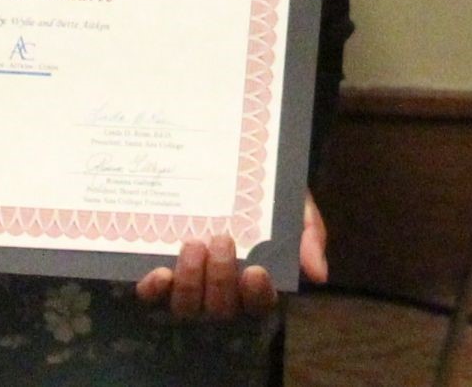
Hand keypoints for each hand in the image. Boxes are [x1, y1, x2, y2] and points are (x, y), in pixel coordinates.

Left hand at [134, 194, 324, 319]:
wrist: (231, 163)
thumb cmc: (267, 195)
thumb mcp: (294, 206)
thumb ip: (308, 235)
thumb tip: (317, 274)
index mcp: (258, 281)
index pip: (260, 304)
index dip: (257, 295)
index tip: (256, 270)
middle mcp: (222, 291)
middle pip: (221, 308)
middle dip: (220, 278)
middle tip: (222, 240)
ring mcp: (189, 285)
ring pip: (187, 306)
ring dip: (190, 281)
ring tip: (193, 244)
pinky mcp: (160, 275)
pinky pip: (154, 296)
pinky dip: (154, 289)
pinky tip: (159, 272)